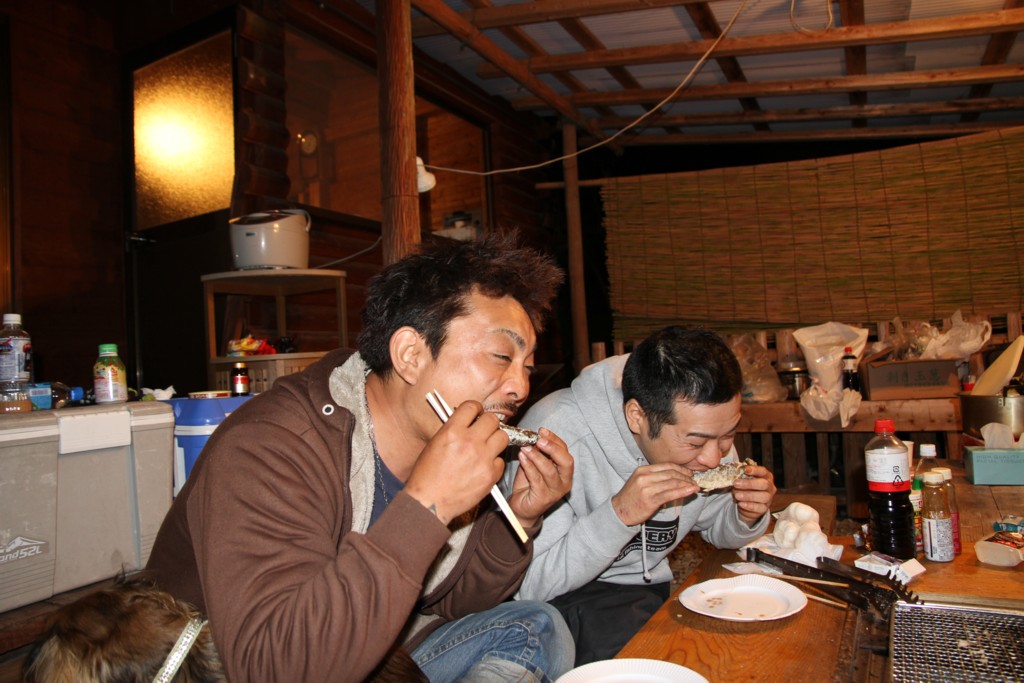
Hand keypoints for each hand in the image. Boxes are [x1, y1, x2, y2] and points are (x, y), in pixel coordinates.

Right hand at [404, 401, 506, 523]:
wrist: (430, 502)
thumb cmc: (427, 476)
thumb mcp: (435, 444)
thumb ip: (452, 430)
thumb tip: (467, 421)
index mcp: (452, 431)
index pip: (472, 406)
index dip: (475, 408)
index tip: (476, 414)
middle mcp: (469, 442)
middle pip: (492, 419)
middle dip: (488, 423)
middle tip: (483, 430)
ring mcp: (482, 458)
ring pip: (503, 436)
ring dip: (495, 439)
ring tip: (487, 447)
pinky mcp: (490, 475)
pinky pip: (501, 461)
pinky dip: (494, 463)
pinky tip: (483, 467)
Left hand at [507, 428, 573, 527]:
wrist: (521, 507)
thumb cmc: (529, 484)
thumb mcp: (534, 465)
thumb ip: (537, 453)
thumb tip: (532, 437)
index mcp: (565, 471)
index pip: (565, 452)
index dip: (555, 440)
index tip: (542, 431)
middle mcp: (564, 482)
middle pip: (566, 462)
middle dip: (553, 448)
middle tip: (539, 440)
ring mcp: (555, 491)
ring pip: (550, 470)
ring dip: (537, 456)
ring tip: (526, 447)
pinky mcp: (543, 498)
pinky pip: (537, 479)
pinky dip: (529, 466)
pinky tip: (522, 457)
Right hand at [611, 464, 699, 526]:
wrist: (619, 512)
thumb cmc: (631, 498)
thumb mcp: (639, 482)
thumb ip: (654, 478)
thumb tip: (674, 478)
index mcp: (643, 470)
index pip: (666, 466)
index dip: (681, 469)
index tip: (689, 473)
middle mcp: (645, 477)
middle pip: (671, 473)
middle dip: (686, 477)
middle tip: (695, 481)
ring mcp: (647, 488)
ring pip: (673, 483)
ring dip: (687, 484)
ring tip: (696, 487)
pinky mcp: (651, 500)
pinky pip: (671, 494)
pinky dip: (683, 492)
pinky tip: (691, 491)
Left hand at [731, 463, 776, 523]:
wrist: (746, 504)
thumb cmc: (745, 488)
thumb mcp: (743, 480)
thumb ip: (740, 476)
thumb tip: (732, 473)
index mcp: (765, 476)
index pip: (763, 471)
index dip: (755, 470)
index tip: (745, 470)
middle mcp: (769, 486)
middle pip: (764, 484)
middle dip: (749, 483)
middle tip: (736, 483)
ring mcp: (768, 498)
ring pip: (763, 496)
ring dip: (748, 495)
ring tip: (736, 495)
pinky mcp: (764, 508)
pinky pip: (759, 508)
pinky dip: (749, 506)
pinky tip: (741, 504)